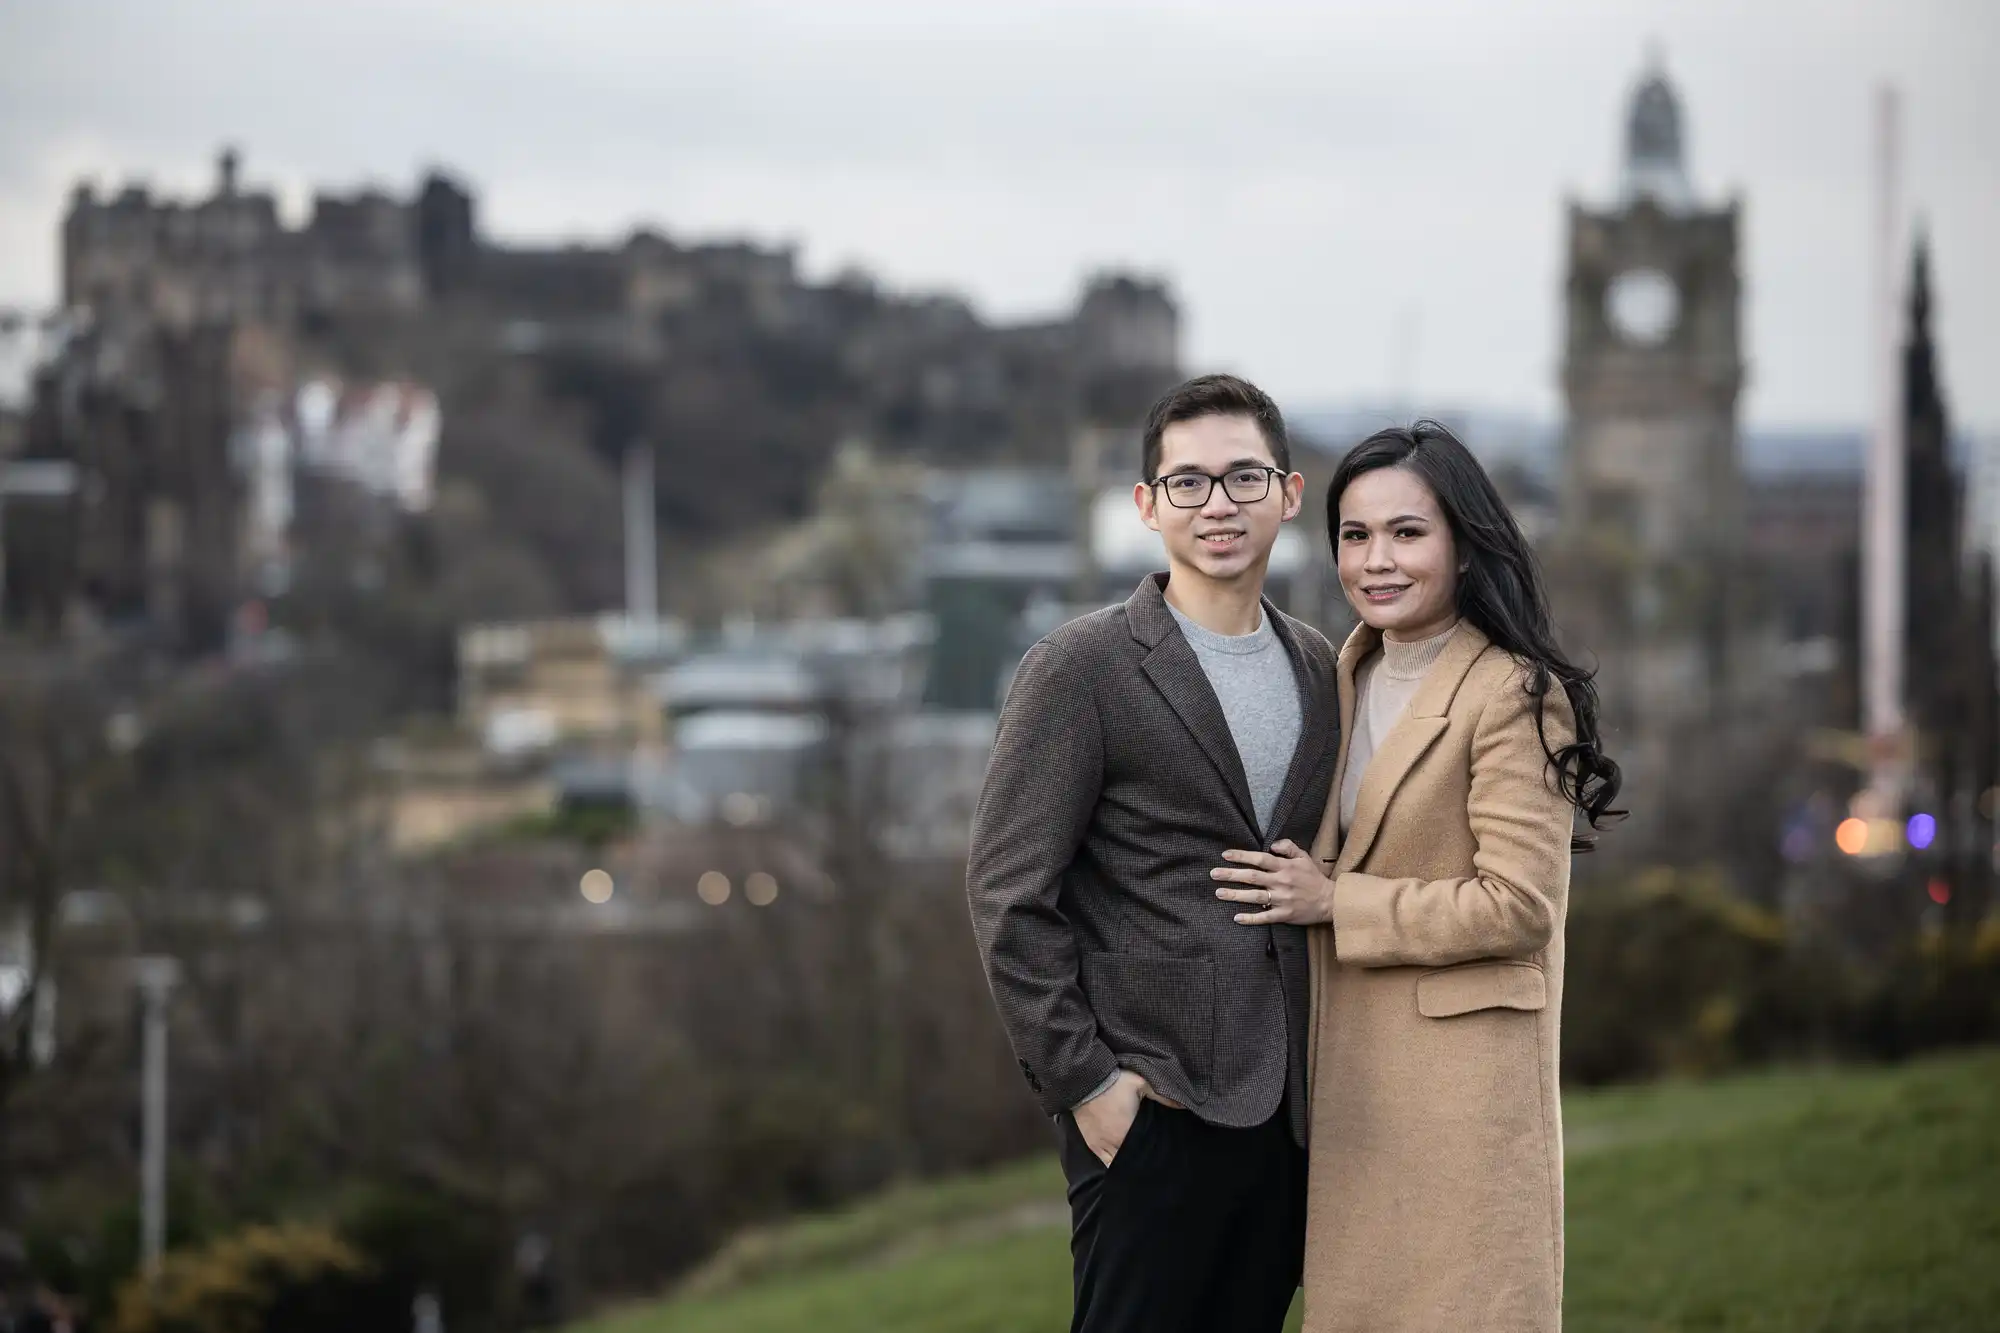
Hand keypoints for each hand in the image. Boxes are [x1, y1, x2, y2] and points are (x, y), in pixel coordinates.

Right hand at [1073, 1069, 1179, 1166]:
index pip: (1141, 1156)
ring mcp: (1099, 1146)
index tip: (1159, 1164)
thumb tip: (1184, 1105)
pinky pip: (1102, 1161)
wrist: (1086, 1080)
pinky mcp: (1090, 1143)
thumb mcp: (1140, 1083)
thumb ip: (1162, 1095)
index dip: (1150, 1161)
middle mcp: (1113, 1145)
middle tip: (1150, 1168)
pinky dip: (1110, 1164)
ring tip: (1135, 1169)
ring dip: (1124, 1166)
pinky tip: (1117, 1167)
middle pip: (1128, 1164)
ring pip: (1114, 1166)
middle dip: (1138, 1165)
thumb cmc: (1114, 1082)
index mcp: (1127, 1134)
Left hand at [1212, 839, 1335, 924]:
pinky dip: (1251, 918)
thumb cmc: (1313, 878)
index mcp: (1285, 867)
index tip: (1225, 855)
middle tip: (1213, 874)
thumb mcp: (1304, 857)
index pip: (1260, 859)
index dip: (1242, 856)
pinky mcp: (1284, 914)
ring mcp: (1282, 899)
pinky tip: (1237, 917)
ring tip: (1219, 893)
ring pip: (1255, 897)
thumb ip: (1288, 847)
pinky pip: (1265, 917)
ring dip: (1236, 895)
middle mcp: (1281, 882)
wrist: (1329, 901)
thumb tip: (1272, 845)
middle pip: (1252, 877)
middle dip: (1231, 875)